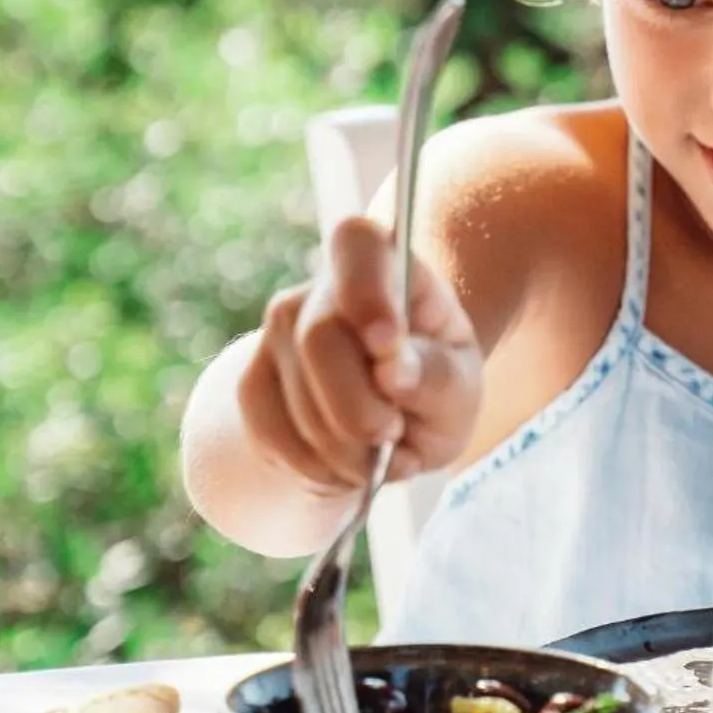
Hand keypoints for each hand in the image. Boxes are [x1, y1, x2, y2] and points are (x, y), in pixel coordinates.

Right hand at [236, 216, 482, 494]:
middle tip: (394, 433)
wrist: (396, 408)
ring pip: (295, 399)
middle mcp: (319, 288)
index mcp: (382, 263)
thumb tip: (393, 371)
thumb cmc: (435, 384)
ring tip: (379, 454)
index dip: (365, 290)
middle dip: (360, 408)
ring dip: (345, 450)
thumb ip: (436, 375)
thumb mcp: (460, 384)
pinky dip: (315, 467)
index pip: (357, 245)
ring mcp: (277, 333)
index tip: (388, 342)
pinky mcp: (252, 384)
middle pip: (319, 339)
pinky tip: (344, 465)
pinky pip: (271, 433)